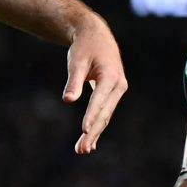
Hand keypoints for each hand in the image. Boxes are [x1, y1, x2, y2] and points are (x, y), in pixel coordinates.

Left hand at [63, 11, 127, 153]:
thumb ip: (73, 81)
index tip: (84, 130)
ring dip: (94, 133)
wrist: (96, 36)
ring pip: (105, 116)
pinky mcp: (111, 94)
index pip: (99, 101)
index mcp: (111, 77)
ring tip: (82, 150)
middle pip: (104, 114)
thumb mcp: (76, 61)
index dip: (91, 116)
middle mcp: (118, 86)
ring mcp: (116, 91)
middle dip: (93, 132)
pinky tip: (90, 142)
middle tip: (81, 150)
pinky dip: (97, 126)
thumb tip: (68, 100)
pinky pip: (104, 113)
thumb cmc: (85, 48)